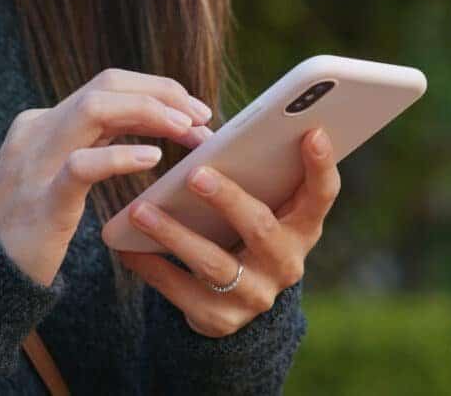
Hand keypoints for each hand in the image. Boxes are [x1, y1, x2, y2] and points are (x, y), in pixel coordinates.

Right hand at [0, 69, 213, 285]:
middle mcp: (36, 131)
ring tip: (188, 131)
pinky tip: (154, 159)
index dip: (158, 90)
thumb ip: (97, 143)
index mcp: (43, 122)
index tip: (196, 111)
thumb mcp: (62, 172)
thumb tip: (153, 127)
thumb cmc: (33, 226)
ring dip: (150, 113)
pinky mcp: (41, 201)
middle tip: (204, 117)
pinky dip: (121, 156)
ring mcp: (35, 163)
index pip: (108, 85)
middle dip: (162, 94)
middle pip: (106, 86)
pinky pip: (82, 165)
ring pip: (94, 110)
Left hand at [112, 128, 340, 337]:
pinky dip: (152, 266)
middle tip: (194, 173)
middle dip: (228, 200)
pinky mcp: (220, 319)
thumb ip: (257, 176)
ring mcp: (255, 295)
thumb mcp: (265, 207)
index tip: (312, 131)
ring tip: (140, 210)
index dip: (321, 166)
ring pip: (214, 263)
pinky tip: (127, 246)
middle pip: (261, 228)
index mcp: (303, 227)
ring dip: (175, 234)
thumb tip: (212, 132)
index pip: (322, 195)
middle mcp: (286, 263)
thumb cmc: (246, 231)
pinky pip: (180, 291)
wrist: (236, 301)